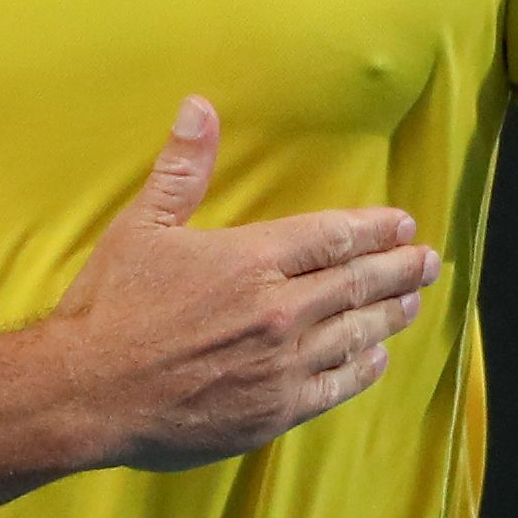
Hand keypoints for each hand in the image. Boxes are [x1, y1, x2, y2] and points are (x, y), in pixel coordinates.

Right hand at [48, 97, 438, 471]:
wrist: (89, 391)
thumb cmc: (111, 306)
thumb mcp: (141, 225)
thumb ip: (181, 168)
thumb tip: (199, 106)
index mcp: (251, 260)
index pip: (333, 237)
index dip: (374, 229)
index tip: (402, 224)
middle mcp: (279, 311)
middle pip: (357, 284)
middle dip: (399, 269)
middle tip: (428, 260)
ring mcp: (282, 365)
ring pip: (357, 334)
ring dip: (390, 315)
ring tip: (412, 302)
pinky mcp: (276, 410)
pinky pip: (337, 385)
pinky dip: (364, 368)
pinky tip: (376, 358)